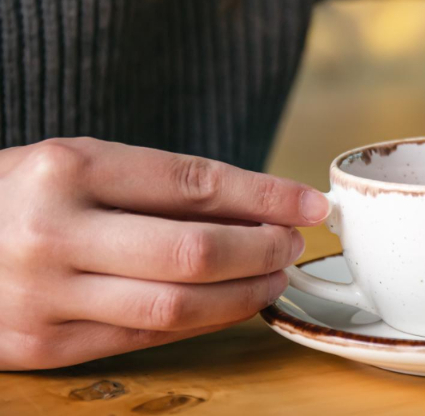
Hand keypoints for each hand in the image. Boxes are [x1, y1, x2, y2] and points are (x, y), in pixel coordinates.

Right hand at [0, 137, 329, 369]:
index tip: (310, 203)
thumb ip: (156, 184)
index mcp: (67, 169)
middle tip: (293, 242)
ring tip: (273, 274)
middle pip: (194, 250)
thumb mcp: (75, 163)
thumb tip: (259, 205)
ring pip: (177, 303)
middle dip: (262, 248)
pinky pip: (145, 336)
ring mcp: (45, 296)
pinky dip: (202, 320)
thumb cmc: (18, 197)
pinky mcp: (42, 347)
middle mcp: (54, 232)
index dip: (265, 197)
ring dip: (244, 292)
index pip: (194, 184)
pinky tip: (232, 304)